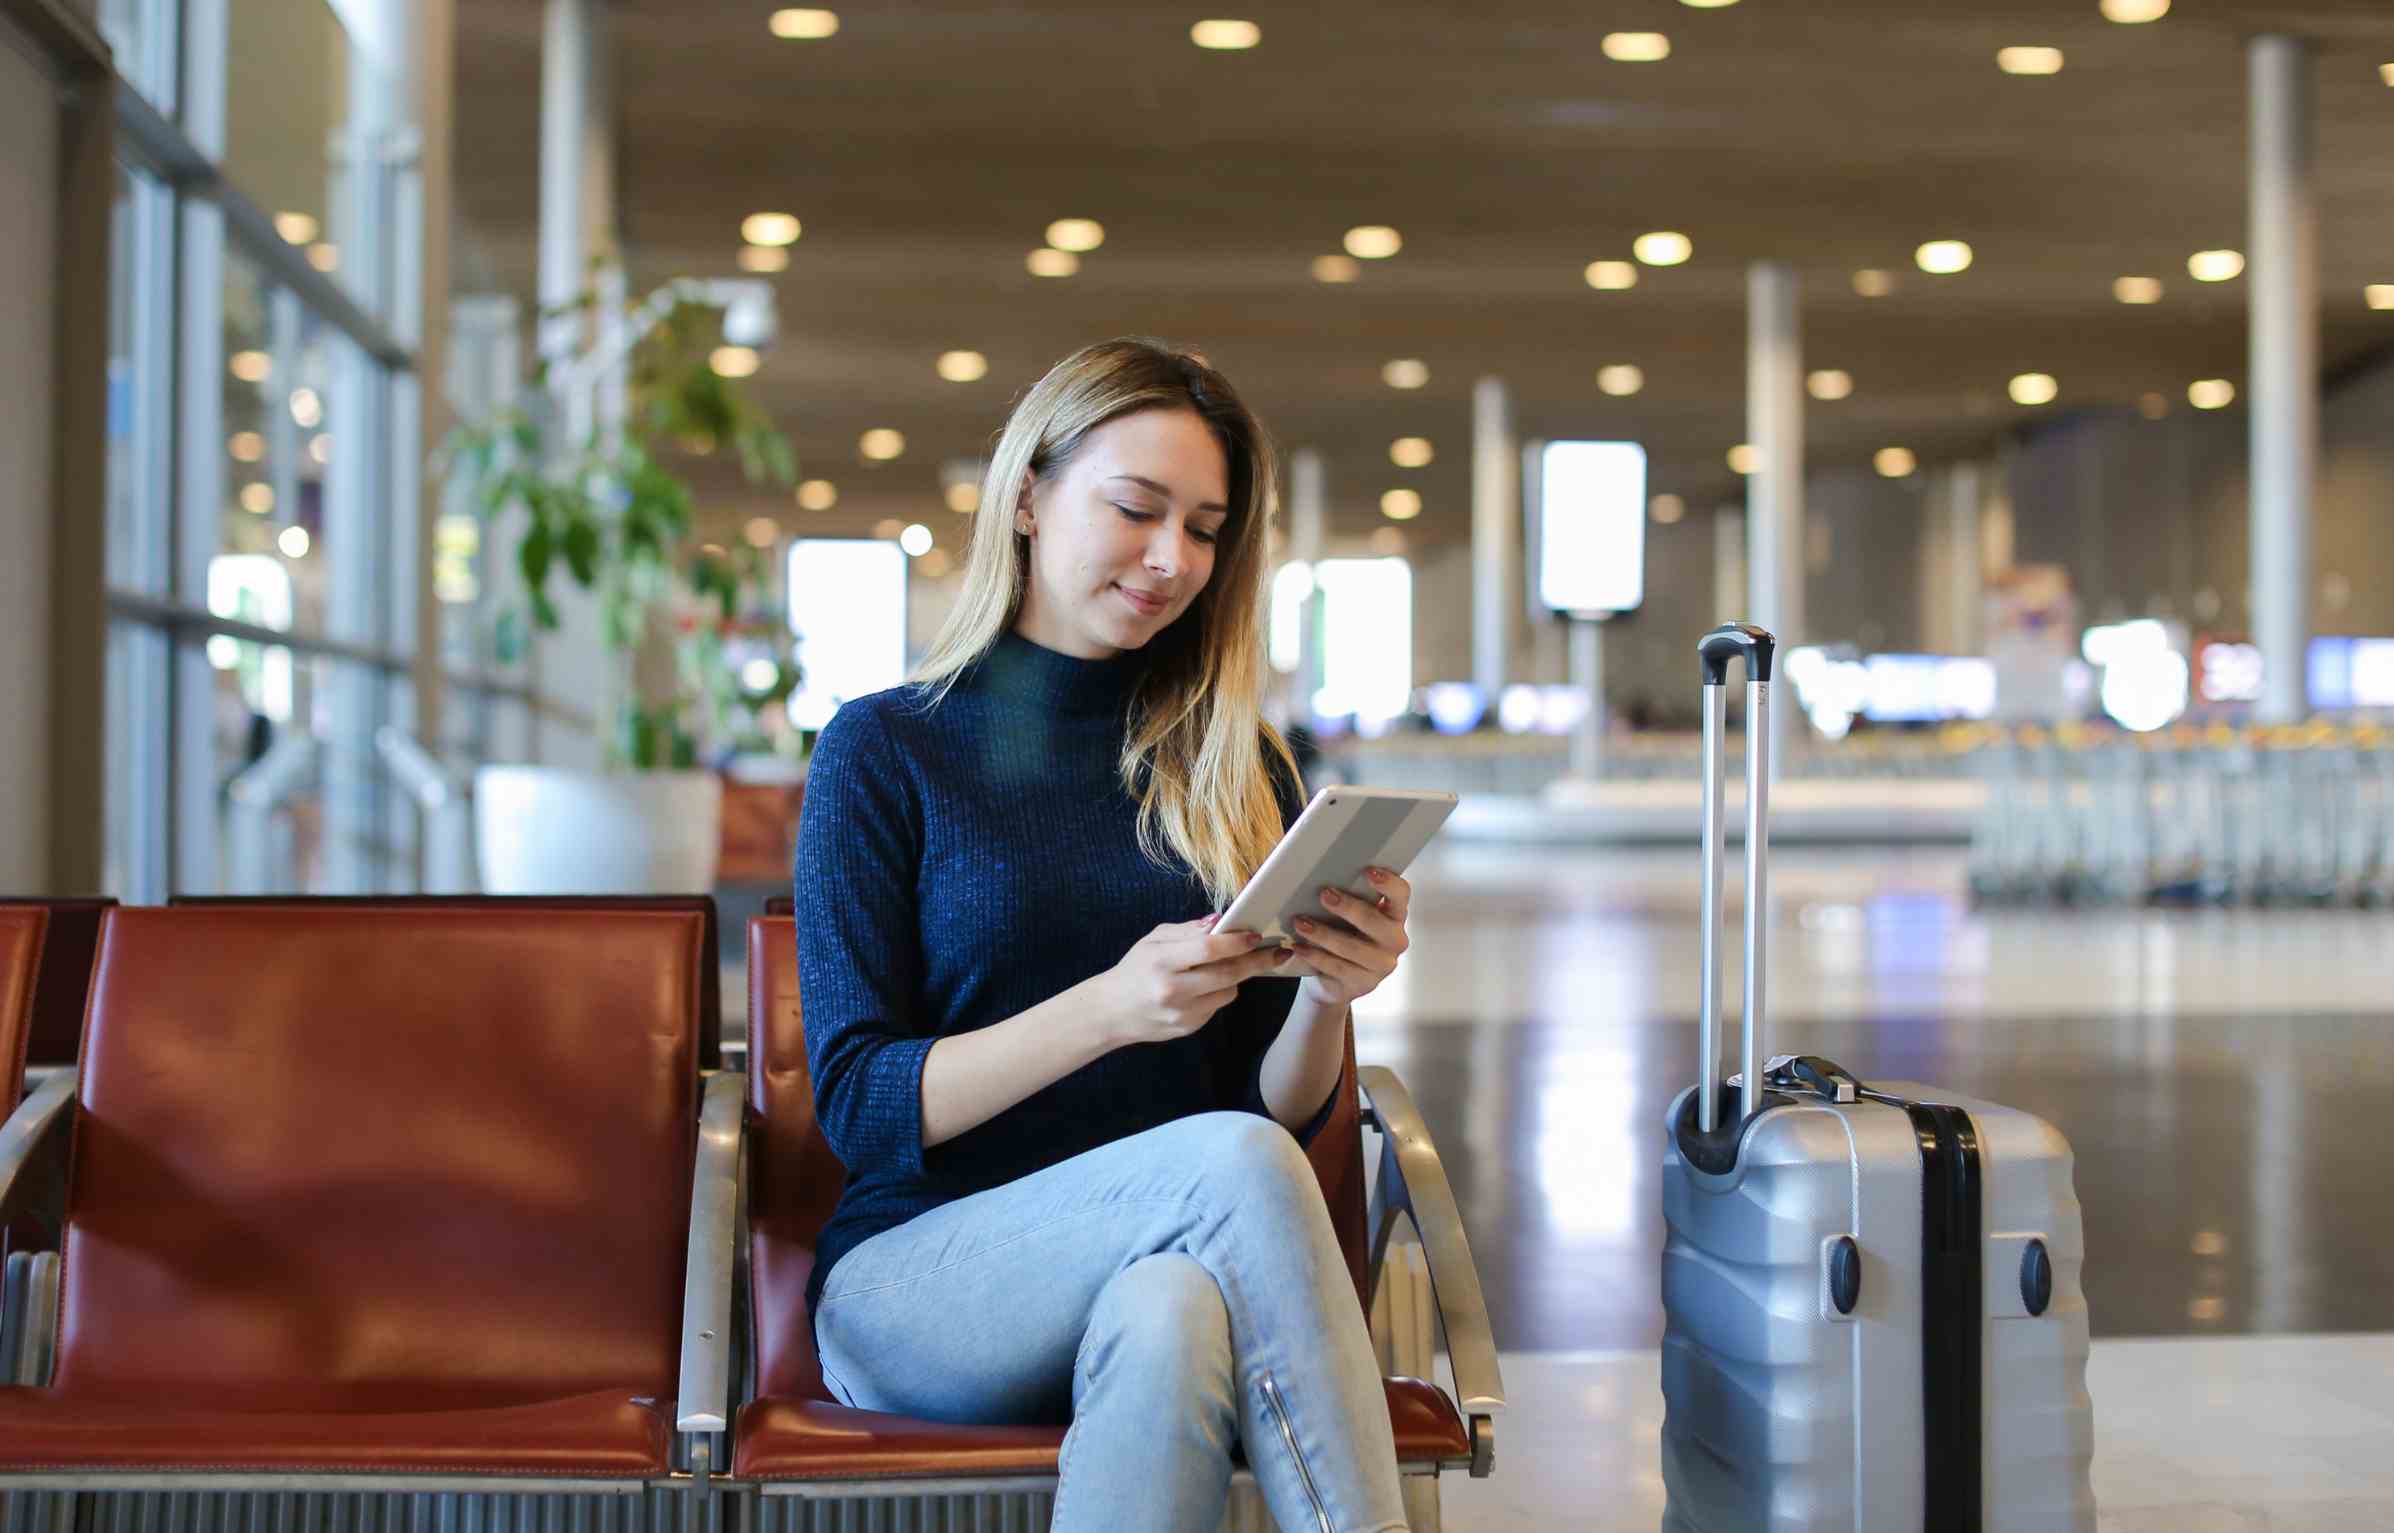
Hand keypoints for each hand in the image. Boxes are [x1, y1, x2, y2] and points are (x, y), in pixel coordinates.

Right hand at [1099, 915, 1298, 1046]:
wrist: (1111, 1012)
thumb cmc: (1134, 970)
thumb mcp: (1153, 941)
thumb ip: (1187, 931)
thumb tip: (1221, 921)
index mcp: (1161, 962)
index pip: (1208, 949)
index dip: (1236, 941)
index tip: (1256, 935)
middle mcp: (1173, 990)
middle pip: (1227, 974)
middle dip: (1257, 961)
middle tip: (1280, 952)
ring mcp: (1182, 1013)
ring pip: (1229, 991)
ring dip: (1236, 977)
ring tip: (1229, 966)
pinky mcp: (1189, 1028)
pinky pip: (1218, 1006)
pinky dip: (1219, 992)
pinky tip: (1205, 986)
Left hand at [1279, 866, 1409, 1009]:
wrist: (1334, 981)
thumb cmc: (1343, 937)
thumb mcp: (1349, 917)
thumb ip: (1347, 897)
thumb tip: (1320, 875)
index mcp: (1394, 916)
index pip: (1401, 895)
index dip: (1388, 883)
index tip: (1368, 870)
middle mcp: (1394, 940)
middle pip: (1374, 921)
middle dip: (1348, 907)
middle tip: (1324, 894)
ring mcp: (1381, 966)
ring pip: (1352, 948)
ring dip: (1323, 934)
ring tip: (1300, 923)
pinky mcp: (1363, 984)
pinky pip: (1337, 967)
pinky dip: (1315, 955)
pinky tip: (1298, 947)